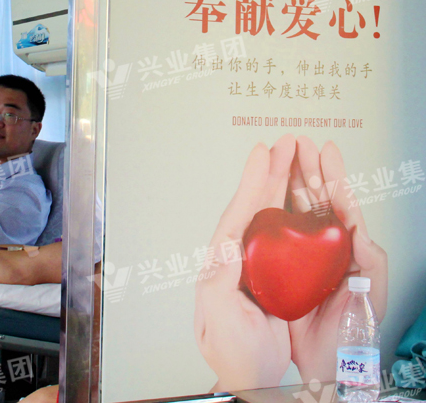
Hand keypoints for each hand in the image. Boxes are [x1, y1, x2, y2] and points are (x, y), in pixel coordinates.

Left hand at [194, 135, 295, 390]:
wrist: (251, 378)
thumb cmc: (232, 352)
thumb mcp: (220, 319)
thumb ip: (218, 283)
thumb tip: (224, 244)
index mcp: (221, 264)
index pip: (237, 215)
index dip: (251, 183)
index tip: (262, 155)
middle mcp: (237, 259)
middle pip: (254, 207)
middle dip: (268, 174)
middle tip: (284, 144)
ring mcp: (257, 265)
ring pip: (269, 215)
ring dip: (280, 185)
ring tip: (292, 157)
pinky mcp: (276, 275)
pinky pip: (285, 234)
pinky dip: (294, 211)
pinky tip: (302, 195)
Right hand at [288, 136, 387, 383]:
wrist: (328, 362)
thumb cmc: (355, 328)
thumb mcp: (372, 292)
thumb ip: (371, 259)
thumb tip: (357, 226)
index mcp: (347, 246)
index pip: (340, 202)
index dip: (333, 174)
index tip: (325, 149)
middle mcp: (322, 244)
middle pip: (315, 197)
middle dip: (307, 167)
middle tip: (298, 141)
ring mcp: (299, 254)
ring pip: (293, 208)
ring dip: (287, 180)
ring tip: (281, 155)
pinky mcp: (278, 266)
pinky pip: (272, 232)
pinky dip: (268, 209)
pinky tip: (260, 192)